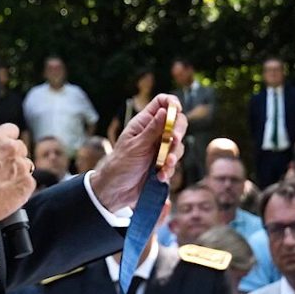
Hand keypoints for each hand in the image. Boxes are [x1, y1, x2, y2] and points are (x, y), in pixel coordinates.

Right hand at [0, 123, 34, 224]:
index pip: (12, 130)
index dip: (8, 139)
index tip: (6, 148)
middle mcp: (12, 148)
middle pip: (21, 148)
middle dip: (14, 158)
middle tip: (2, 171)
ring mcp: (23, 165)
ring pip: (26, 165)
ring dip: (18, 172)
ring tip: (3, 184)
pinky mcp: (28, 182)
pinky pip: (29, 182)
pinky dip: (21, 187)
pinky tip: (8, 193)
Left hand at [90, 94, 186, 212]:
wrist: (116, 190)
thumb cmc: (120, 163)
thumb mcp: (136, 145)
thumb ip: (153, 129)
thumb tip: (165, 111)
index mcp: (144, 123)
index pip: (161, 103)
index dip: (172, 103)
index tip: (177, 110)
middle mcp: (154, 133)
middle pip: (176, 123)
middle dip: (178, 132)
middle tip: (174, 140)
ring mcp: (160, 148)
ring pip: (177, 145)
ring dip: (174, 155)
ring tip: (165, 164)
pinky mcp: (163, 163)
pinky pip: (174, 163)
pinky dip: (170, 169)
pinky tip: (161, 176)